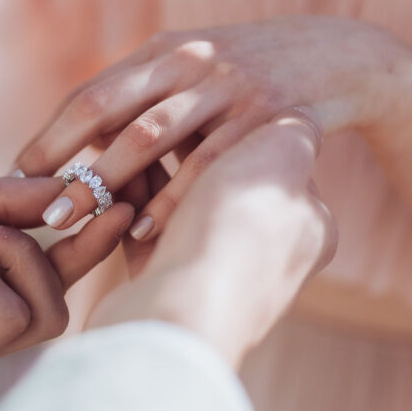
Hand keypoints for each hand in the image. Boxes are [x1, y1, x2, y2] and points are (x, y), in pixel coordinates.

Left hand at [13, 16, 411, 238]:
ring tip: (79, 223)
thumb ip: (145, 100)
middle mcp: (190, 62)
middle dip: (68, 163)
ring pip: (154, 135)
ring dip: (110, 182)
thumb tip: (81, 149)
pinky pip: (209, 163)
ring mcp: (228, 87)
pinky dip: (174, 198)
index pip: (92, 96)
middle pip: (111, 112)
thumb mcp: (194, 72)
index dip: (51, 137)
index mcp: (163, 52)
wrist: (335, 56)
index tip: (17, 176)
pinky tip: (145, 230)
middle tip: (39, 211)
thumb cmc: (247, 78)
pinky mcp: (266, 115)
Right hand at [87, 111, 337, 368]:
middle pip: (220, 182)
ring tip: (114, 138)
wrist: (183, 311)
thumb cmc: (239, 227)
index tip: (204, 99)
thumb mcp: (284, 156)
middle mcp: (265, 253)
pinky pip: (145, 235)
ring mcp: (213, 273)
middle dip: (182, 151)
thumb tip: (298, 118)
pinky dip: (127, 204)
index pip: (275, 160)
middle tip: (150, 118)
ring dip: (147, 173)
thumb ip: (293, 131)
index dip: (236, 124)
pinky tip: (104, 176)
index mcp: (307, 226)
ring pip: (177, 207)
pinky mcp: (163, 286)